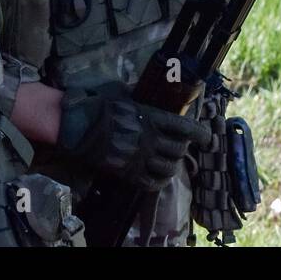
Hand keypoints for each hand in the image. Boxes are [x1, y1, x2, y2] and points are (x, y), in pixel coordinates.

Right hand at [56, 90, 212, 190]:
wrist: (74, 125)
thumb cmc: (96, 105)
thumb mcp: (123, 95)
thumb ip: (141, 102)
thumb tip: (152, 99)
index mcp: (149, 117)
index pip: (184, 127)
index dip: (200, 134)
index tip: (207, 137)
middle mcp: (148, 139)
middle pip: (179, 150)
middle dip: (182, 149)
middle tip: (178, 147)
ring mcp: (138, 158)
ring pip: (169, 169)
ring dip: (172, 166)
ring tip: (168, 162)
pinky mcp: (127, 173)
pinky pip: (152, 184)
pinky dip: (159, 182)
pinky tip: (158, 178)